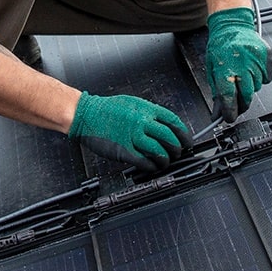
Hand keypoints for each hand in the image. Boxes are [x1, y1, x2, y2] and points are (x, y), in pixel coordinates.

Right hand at [68, 92, 191, 170]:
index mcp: (146, 110)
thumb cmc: (107, 110)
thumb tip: (164, 124)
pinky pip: (144, 161)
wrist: (85, 114)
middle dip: (177, 148)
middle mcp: (142, 122)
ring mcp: (133, 136)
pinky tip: (152, 166)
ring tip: (165, 161)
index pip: (174, 122)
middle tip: (178, 153)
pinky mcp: (124, 150)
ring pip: (159, 151)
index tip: (186, 141)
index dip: (184, 134)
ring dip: (165, 159)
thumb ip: (149, 114)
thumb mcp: (133, 104)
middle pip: (169, 138)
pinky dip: (151, 166)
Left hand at [205, 7, 271, 122]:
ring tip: (244, 72)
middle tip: (238, 102)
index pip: (229, 98)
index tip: (229, 117)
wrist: (233, 25)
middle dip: (242, 103)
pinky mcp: (269, 58)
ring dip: (251, 86)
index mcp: (225, 68)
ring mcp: (258, 61)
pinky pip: (267, 78)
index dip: (230, 111)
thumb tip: (219, 111)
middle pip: (246, 96)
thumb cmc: (221, 46)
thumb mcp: (212, 68)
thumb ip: (217, 90)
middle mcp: (243, 66)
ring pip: (257, 87)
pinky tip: (253, 67)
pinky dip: (261, 76)